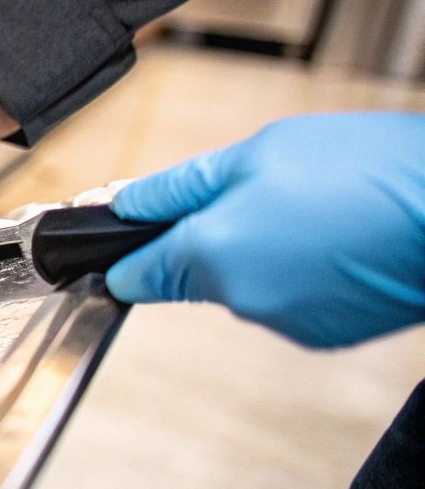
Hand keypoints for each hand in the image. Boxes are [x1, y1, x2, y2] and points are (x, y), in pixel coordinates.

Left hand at [105, 113, 424, 347]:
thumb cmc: (366, 170)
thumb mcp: (255, 155)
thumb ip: (179, 187)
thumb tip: (123, 203)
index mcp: (210, 256)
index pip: (134, 274)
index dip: (126, 250)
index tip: (122, 234)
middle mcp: (242, 300)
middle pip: (193, 272)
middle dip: (211, 235)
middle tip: (259, 190)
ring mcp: (287, 322)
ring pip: (245, 283)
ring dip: (261, 250)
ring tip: (314, 208)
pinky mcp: (327, 334)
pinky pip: (290, 298)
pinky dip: (301, 271)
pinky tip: (336, 237)